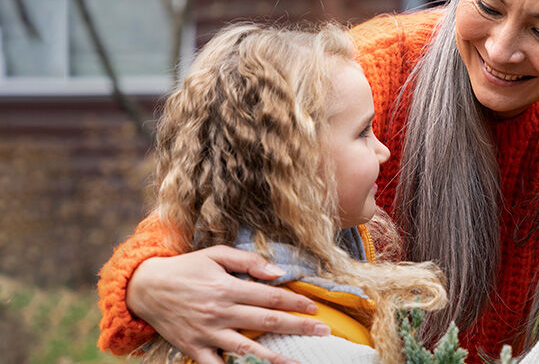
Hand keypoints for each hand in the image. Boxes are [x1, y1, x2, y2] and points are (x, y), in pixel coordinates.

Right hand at [127, 245, 328, 363]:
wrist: (145, 288)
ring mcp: (207, 333)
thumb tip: (278, 272)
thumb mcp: (215, 254)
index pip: (270, 297)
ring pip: (248, 348)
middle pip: (267, 322)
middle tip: (323, 331)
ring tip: (298, 362)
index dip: (295, 303)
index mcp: (227, 288)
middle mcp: (220, 312)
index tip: (315, 309)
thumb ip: (248, 261)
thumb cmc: (186, 268)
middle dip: (298, 327)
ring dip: (276, 357)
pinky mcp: (194, 349)